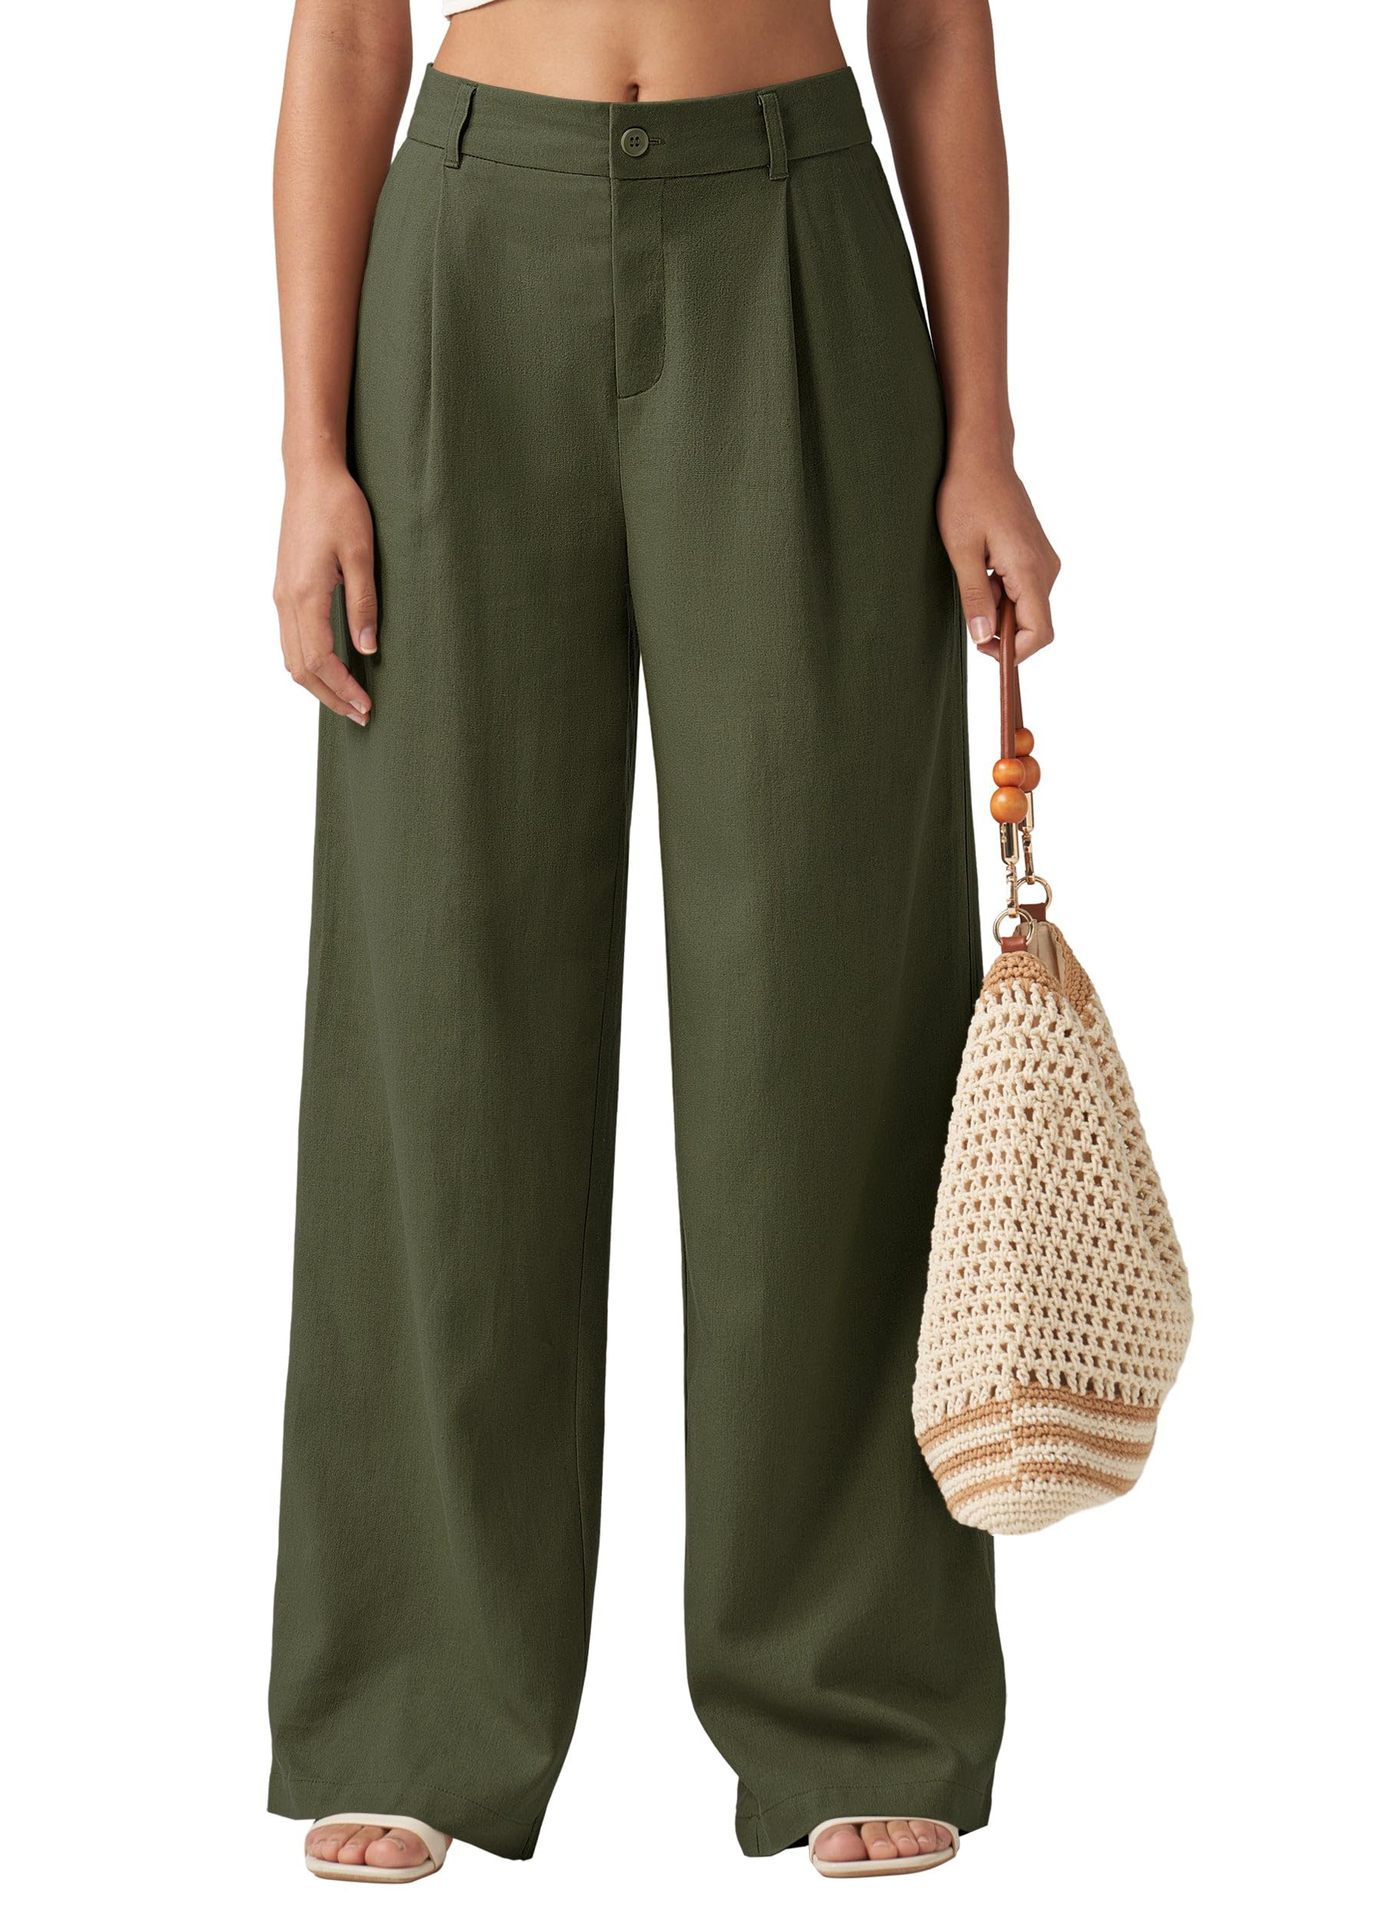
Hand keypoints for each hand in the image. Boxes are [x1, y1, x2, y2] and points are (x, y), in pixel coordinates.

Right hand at [273, 462, 377, 723]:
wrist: (310, 474)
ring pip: (291, 657)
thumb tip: (367, 650)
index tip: (366, 706)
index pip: (319, 659)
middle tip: (361, 714)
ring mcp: (281, 595)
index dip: (342, 688)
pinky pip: (290, 639)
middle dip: (330, 696)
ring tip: (347, 699)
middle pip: (300, 668)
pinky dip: (308, 664)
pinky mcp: (284, 588)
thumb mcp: (362, 553)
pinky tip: (330, 668)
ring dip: (317, 684)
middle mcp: (286, 599)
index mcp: (305, 594)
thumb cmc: (339, 506)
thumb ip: (363, 603)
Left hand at [938, 451, 1059, 663]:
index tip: (983, 645)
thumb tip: (984, 637)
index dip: (1013, 652)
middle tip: (971, 604)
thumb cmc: (967, 497)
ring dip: (1000, 608)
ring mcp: (1045, 561)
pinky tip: (984, 567)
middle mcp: (1046, 568)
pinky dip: (1003, 592)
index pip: (1040, 633)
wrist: (982, 458)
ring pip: (1028, 608)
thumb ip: (975, 597)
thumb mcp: (962, 551)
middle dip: (1002, 628)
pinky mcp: (1038, 556)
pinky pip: (1025, 590)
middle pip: (1035, 625)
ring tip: (976, 574)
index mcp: (1030, 569)